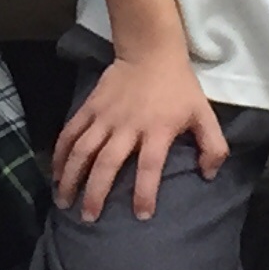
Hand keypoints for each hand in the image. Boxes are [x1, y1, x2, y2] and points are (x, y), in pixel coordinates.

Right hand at [52, 53, 227, 223]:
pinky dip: (60, 153)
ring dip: (71, 177)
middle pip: (107, 163)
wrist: (150, 51)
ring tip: (64, 202)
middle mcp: (127, 126)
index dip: (145, 192)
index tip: (141, 216)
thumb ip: (213, 145)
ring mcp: (105, 116)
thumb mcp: (204, 113)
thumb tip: (209, 176)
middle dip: (96, 193)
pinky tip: (55, 174)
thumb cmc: (178, 87)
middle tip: (88, 218)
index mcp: (157, 130)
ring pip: (82, 150)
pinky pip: (70, 132)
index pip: (149, 166)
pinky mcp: (90, 107)